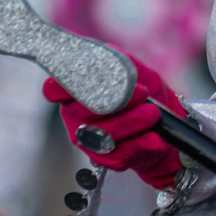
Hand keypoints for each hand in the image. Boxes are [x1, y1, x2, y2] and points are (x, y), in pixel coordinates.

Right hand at [43, 49, 185, 187]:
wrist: (161, 122)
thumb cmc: (143, 89)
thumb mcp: (136, 69)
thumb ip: (120, 61)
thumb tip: (109, 57)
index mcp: (74, 90)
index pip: (53, 90)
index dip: (62, 87)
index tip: (84, 82)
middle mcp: (73, 115)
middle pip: (84, 111)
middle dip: (117, 102)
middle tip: (143, 93)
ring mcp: (86, 138)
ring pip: (103, 134)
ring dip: (132, 123)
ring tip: (153, 113)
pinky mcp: (103, 158)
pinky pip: (118, 154)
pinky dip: (140, 144)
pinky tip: (153, 137)